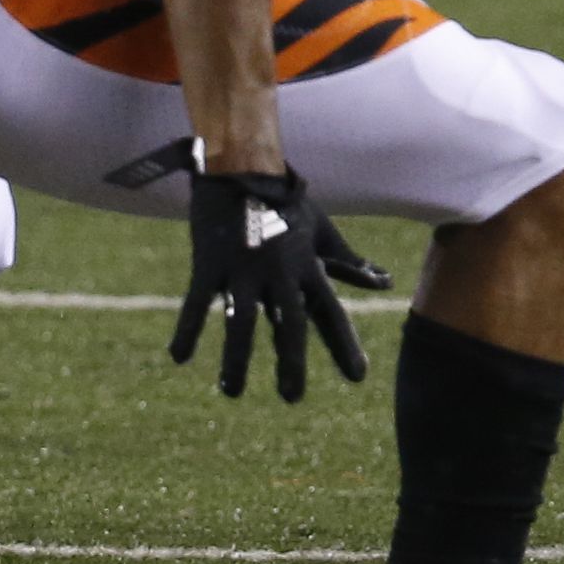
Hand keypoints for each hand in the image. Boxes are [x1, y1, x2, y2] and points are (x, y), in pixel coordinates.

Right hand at [169, 166, 369, 400]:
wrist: (240, 165)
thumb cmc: (285, 202)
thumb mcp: (322, 232)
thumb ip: (349, 263)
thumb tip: (385, 282)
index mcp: (306, 267)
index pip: (331, 313)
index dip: (345, 345)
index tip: (358, 377)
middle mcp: (279, 271)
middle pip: (289, 324)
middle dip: (292, 363)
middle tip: (293, 398)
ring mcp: (243, 267)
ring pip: (242, 321)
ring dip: (237, 360)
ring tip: (232, 392)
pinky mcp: (209, 262)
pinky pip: (195, 303)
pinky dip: (187, 330)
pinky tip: (178, 357)